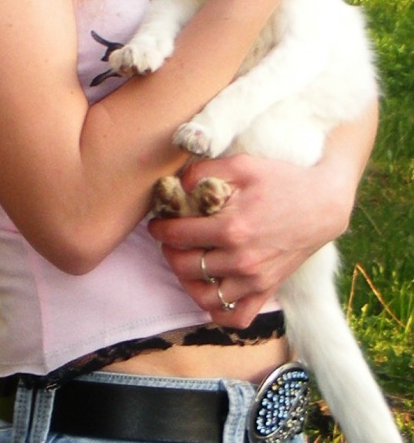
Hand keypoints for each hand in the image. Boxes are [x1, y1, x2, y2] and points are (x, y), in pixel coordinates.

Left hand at [148, 151, 353, 327]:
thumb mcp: (242, 163)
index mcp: (231, 228)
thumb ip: (204, 171)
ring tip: (184, 263)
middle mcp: (241, 260)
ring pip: (204, 296)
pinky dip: (217, 310)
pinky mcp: (267, 290)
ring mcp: (255, 280)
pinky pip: (236, 316)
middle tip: (168, 240)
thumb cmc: (282, 180)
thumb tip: (177, 184)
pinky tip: (209, 290)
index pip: (179, 235)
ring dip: (186, 281)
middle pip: (185, 267)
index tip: (157, 223)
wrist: (322, 204)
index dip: (161, 228)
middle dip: (169, 252)